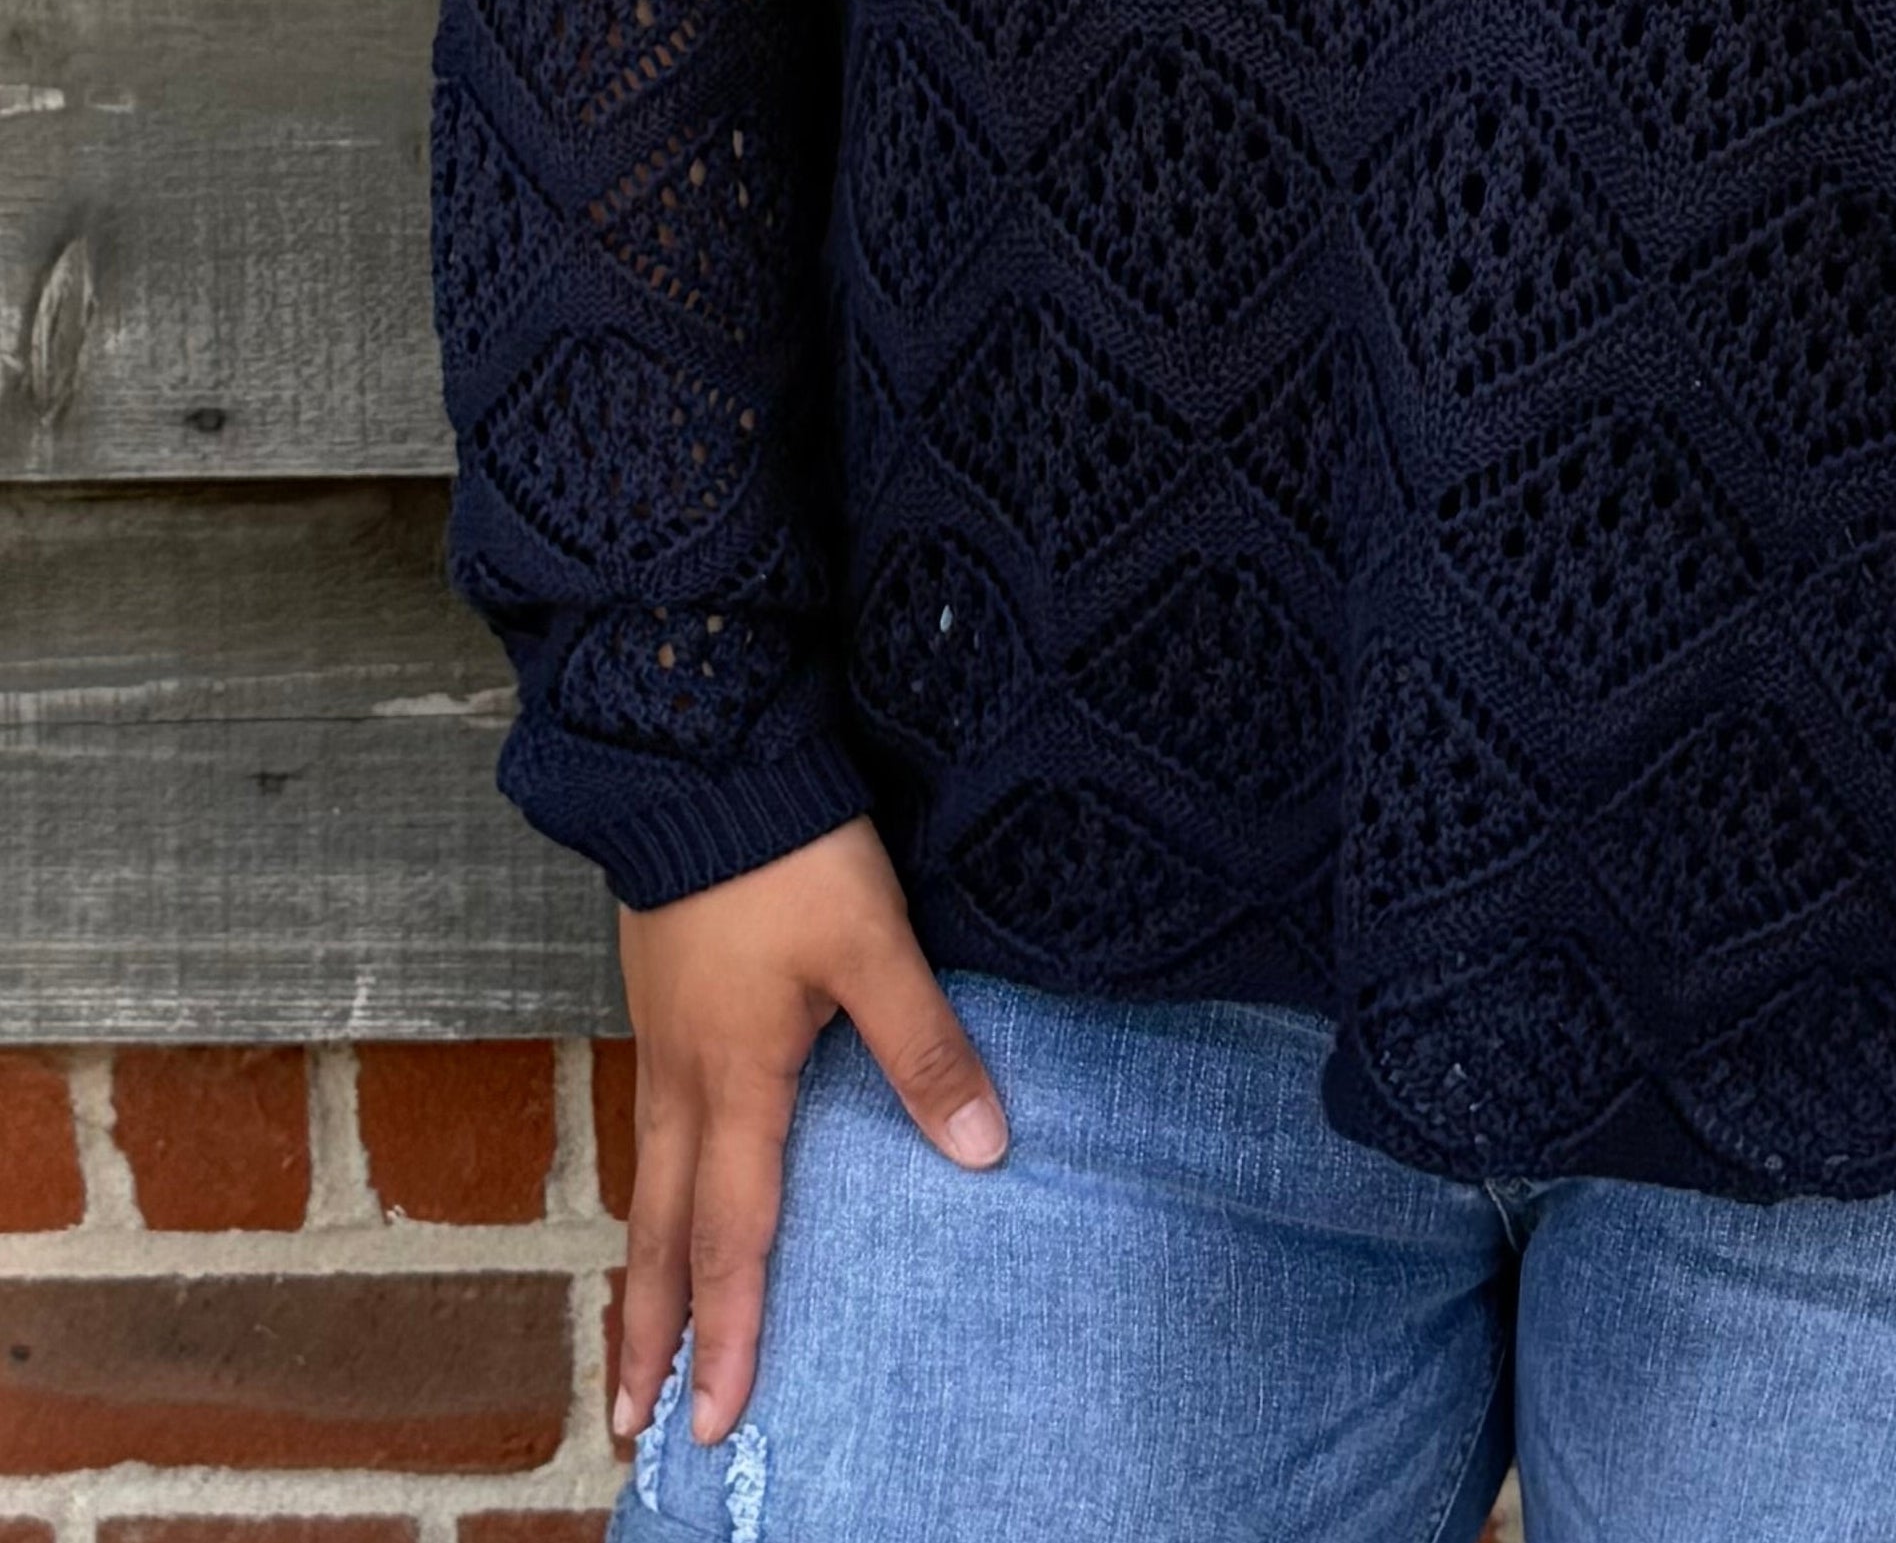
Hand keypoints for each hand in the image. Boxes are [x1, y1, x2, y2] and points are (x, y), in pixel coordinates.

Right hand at [610, 815, 1008, 1452]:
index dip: (728, 1332)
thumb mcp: (871, 943)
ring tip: (636, 1337)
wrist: (697, 759)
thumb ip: (924, 1045)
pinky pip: (646, 1129)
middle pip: (656, 1234)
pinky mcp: (659, 1001)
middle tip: (627, 1423)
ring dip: (640, 1269)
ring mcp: (660, 1039)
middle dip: (646, 1335)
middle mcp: (681, 1077)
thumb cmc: (784, 850)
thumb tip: (983, 1148)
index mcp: (733, 1080)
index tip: (715, 1422)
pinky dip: (646, 1194)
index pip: (730, 1237)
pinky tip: (662, 1194)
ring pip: (642, 1184)